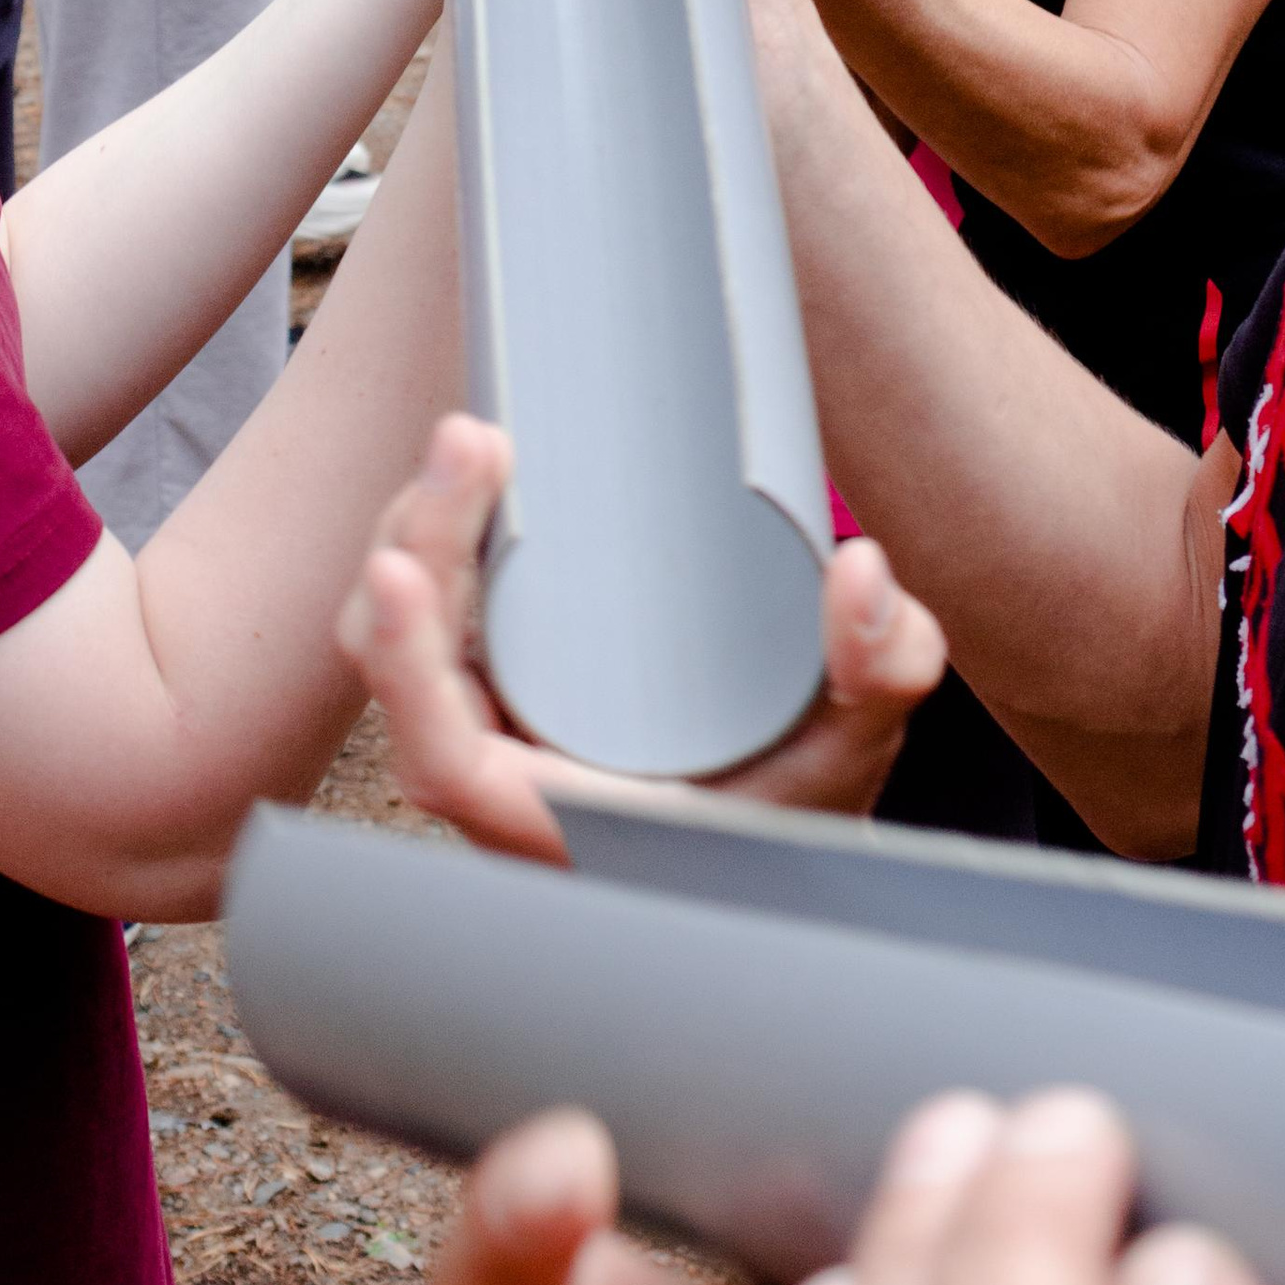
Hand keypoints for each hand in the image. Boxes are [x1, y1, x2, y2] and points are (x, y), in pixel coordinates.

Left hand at [335, 410, 944, 856]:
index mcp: (562, 822)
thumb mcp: (858, 743)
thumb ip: (885, 665)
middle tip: (472, 442)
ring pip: (400, 642)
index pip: (443, 762)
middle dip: (418, 544)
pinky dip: (432, 548)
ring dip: (417, 534)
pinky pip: (428, 626)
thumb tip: (858, 571)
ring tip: (472, 443)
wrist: (778, 843)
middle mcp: (505, 788)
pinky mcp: (498, 692)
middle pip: (403, 674)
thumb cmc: (796, 814)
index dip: (404, 666)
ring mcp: (492, 736)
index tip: (401, 567)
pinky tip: (463, 473)